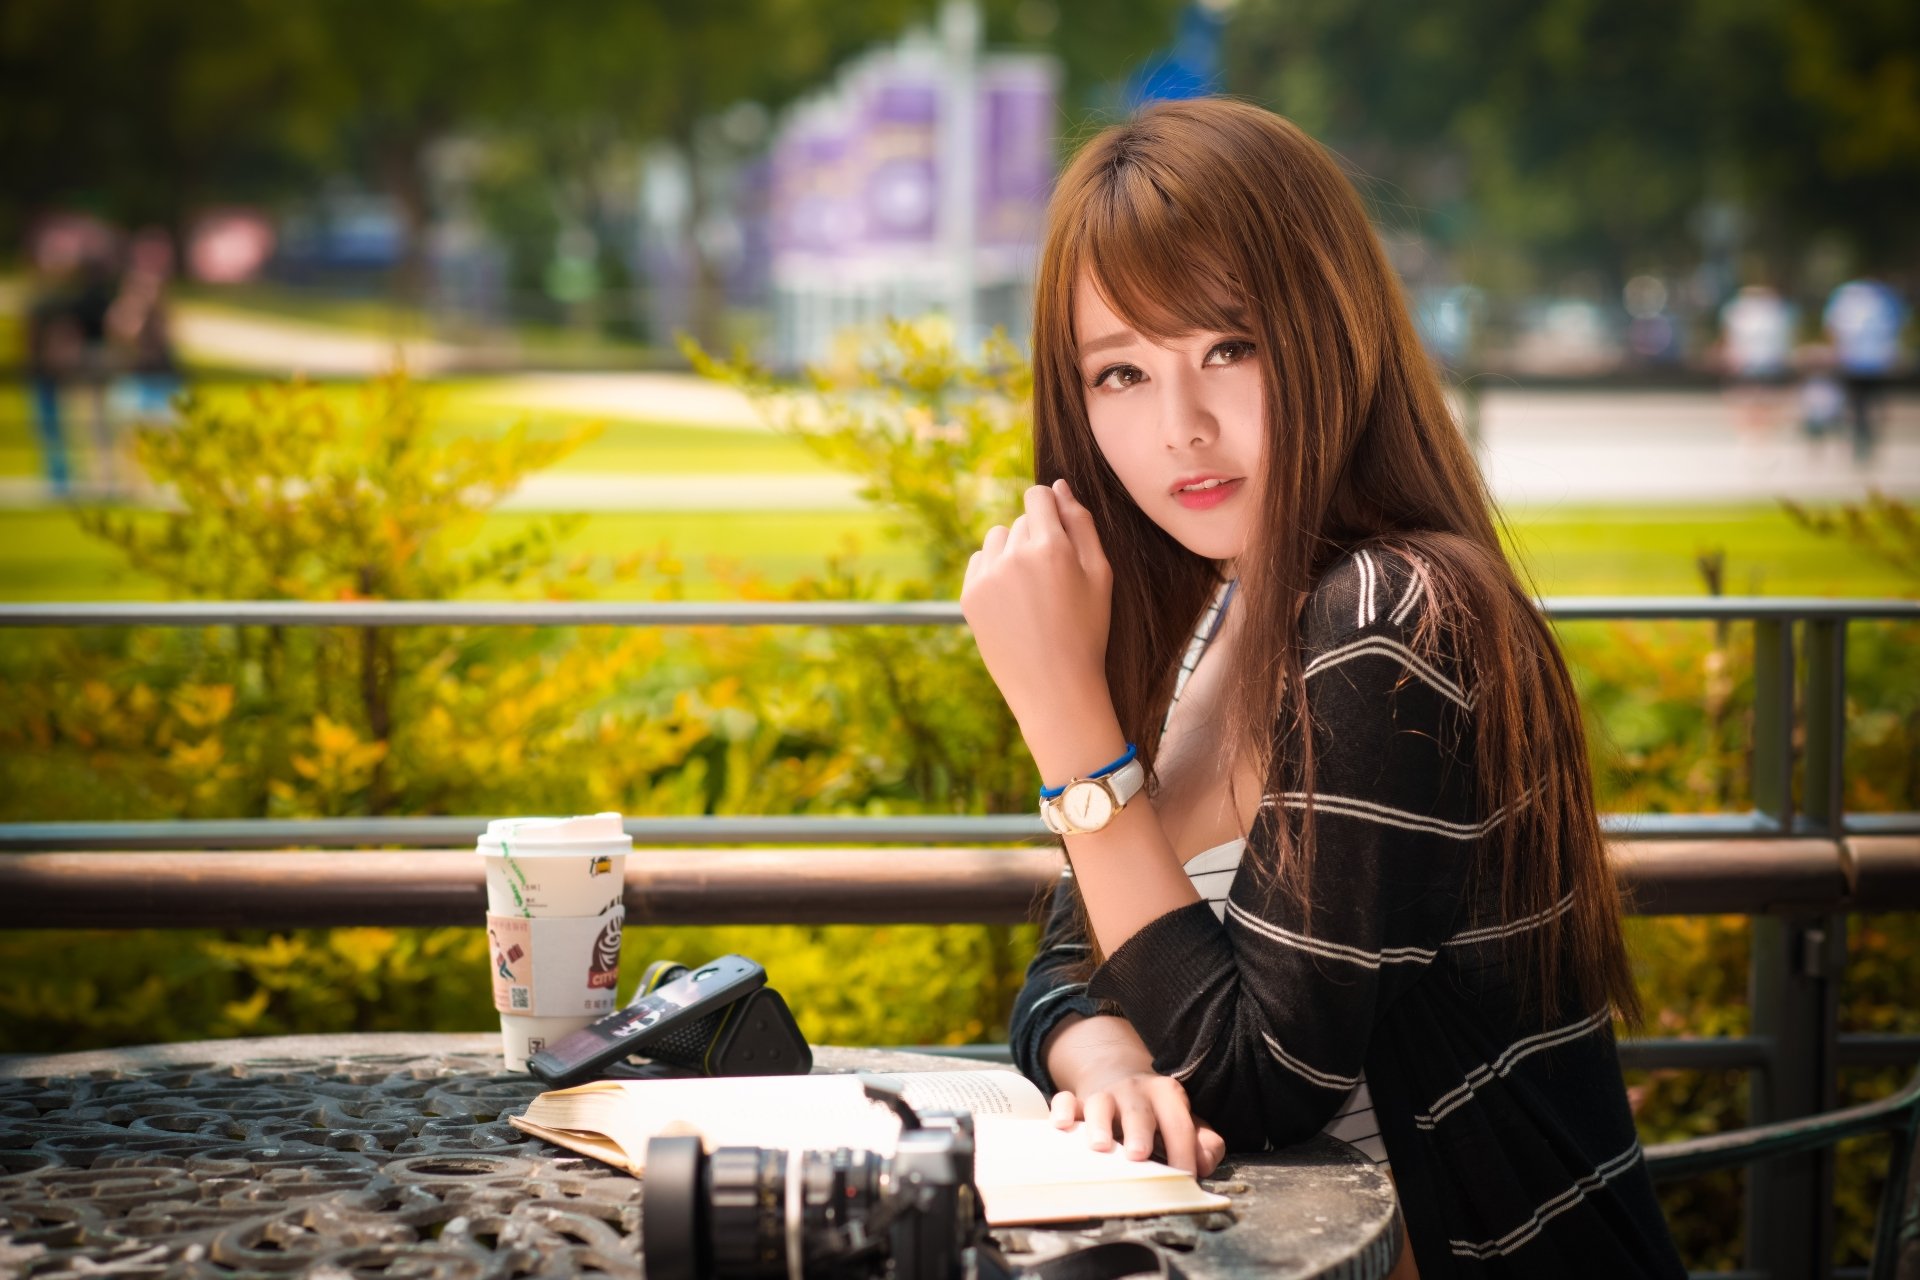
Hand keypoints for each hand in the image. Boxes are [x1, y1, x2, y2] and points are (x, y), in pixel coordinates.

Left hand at [961, 479, 1114, 736]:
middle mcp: (1014, 556)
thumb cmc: (1087, 631)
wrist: (1054, 688)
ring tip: (1032, 591)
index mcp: (1051, 547)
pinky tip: (1013, 603)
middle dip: (1036, 538)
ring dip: (1012, 552)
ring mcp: (987, 577)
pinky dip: (994, 573)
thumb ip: (1082, 524)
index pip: (1038, 496)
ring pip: (997, 538)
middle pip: (1021, 521)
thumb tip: (1059, 486)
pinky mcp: (969, 596)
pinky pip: (980, 562)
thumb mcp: (1100, 575)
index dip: (1050, 509)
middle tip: (1053, 582)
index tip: (1058, 534)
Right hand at [1049, 1071, 1227, 1177]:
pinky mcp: (1077, 1101)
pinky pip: (1065, 1100)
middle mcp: (1135, 1092)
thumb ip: (1203, 1142)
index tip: (1185, 1178)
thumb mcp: (1183, 1120)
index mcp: (1167, 1095)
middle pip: (1138, 1111)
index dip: (1184, 1151)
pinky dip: (1062, 1110)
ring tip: (1101, 1146)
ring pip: (1099, 1104)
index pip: (1179, 1125)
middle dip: (1138, 1132)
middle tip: (1138, 1155)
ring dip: (1099, 1124)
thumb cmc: (1156, 1112)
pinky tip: (1061, 1126)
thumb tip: (1205, 1162)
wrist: (1117, 1075)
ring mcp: (1104, 1095)